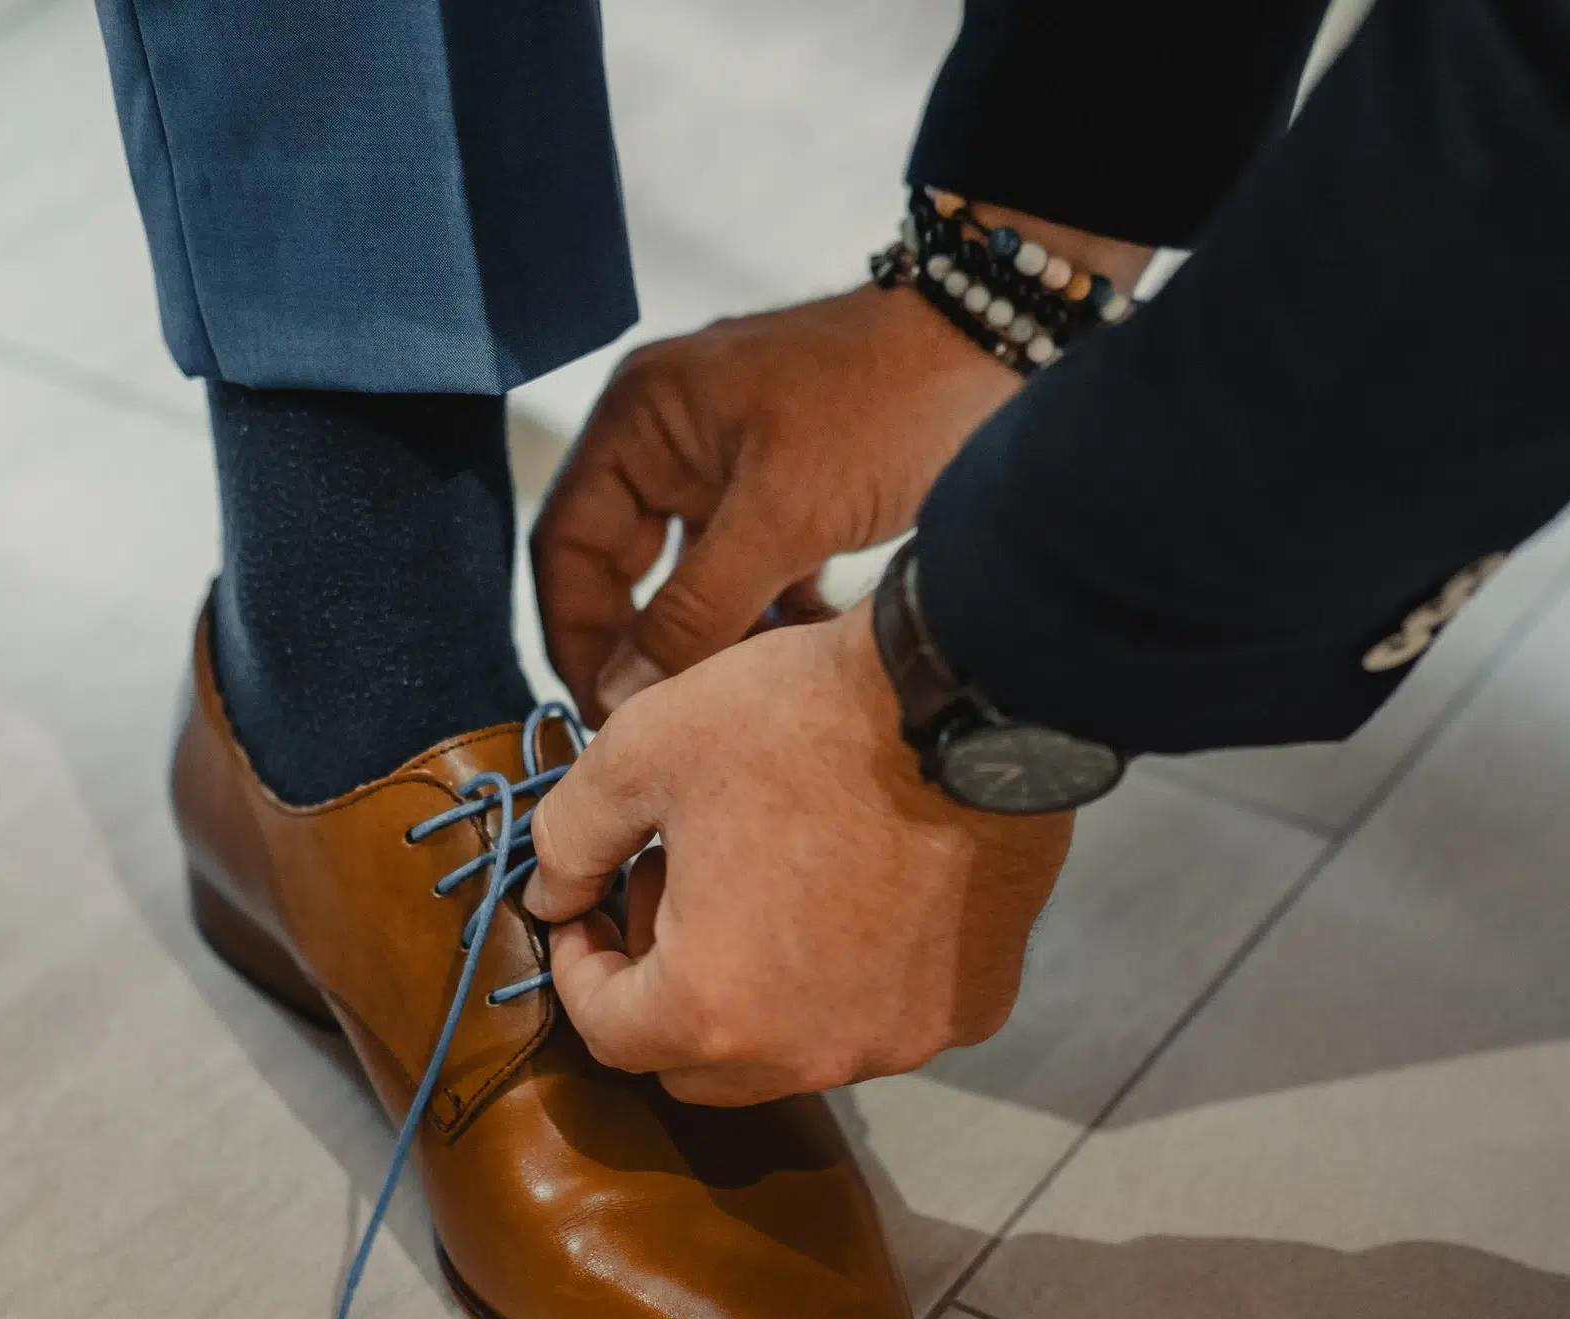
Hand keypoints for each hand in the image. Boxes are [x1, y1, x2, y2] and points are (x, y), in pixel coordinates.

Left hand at [521, 602, 1072, 1104]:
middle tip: (669, 887)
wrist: (970, 695)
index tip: (586, 907)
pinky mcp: (970, 1010)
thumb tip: (551, 898)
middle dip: (662, 990)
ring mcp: (899, 1039)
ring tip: (763, 878)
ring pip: (792, 1049)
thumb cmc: (798, 721)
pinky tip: (854, 892)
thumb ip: (569, 840)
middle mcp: (808, 1054)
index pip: (608, 1033)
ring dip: (756, 990)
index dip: (580, 967)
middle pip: (698, 1065)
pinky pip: (883, 1018)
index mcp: (712, 1007)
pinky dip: (851, 979)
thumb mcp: (643, 752)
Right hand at [531, 283, 1015, 720]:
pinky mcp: (785, 493)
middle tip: (656, 722)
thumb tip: (621, 691)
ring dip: (705, 639)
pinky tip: (786, 664)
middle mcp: (670, 437)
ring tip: (730, 699)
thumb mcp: (784, 516)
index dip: (576, 634)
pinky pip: (745, 574)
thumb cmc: (890, 399)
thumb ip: (695, 610)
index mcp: (642, 418)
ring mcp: (727, 465)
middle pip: (618, 565)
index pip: (566, 543)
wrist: (1003, 345)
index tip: (602, 710)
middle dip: (640, 646)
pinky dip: (759, 620)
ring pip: (687, 578)